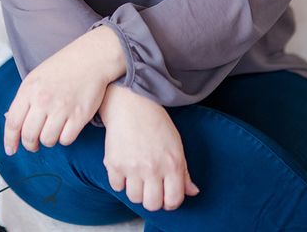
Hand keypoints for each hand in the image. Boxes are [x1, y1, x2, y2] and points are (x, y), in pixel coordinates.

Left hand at [3, 26, 125, 154]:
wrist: (91, 57)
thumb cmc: (62, 67)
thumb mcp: (37, 77)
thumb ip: (24, 98)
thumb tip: (10, 121)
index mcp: (29, 89)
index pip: (13, 122)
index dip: (10, 140)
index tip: (11, 150)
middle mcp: (43, 99)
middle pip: (29, 136)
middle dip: (30, 145)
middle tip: (34, 144)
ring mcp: (62, 108)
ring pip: (47, 140)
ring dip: (49, 140)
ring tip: (53, 131)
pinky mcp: (79, 115)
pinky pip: (66, 139)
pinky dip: (65, 137)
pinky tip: (67, 128)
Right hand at [100, 85, 199, 211]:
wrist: (131, 103)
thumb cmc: (156, 122)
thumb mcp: (176, 144)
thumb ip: (184, 171)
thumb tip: (192, 192)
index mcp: (172, 164)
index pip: (174, 200)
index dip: (171, 201)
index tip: (166, 195)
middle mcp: (152, 168)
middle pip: (152, 204)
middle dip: (153, 199)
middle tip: (151, 187)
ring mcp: (132, 167)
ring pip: (134, 198)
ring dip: (136, 191)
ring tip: (137, 176)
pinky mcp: (114, 163)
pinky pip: (116, 187)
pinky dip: (120, 181)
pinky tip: (124, 169)